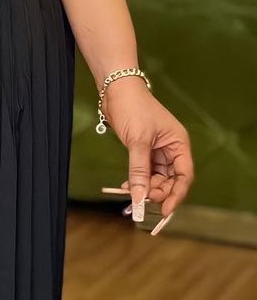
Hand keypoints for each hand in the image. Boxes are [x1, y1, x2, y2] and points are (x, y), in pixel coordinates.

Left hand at [98, 75, 194, 234]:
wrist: (116, 89)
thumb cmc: (133, 108)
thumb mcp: (137, 141)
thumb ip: (139, 170)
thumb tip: (140, 196)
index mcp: (179, 144)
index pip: (184, 176)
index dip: (176, 194)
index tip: (165, 210)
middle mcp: (172, 149)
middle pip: (171, 179)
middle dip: (158, 192)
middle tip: (143, 201)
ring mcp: (158, 150)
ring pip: (157, 177)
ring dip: (145, 187)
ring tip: (131, 195)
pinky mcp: (144, 150)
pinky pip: (144, 171)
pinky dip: (137, 180)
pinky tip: (126, 187)